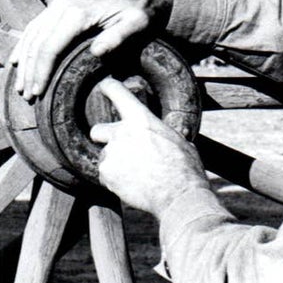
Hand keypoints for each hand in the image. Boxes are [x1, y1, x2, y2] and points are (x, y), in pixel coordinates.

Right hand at [10, 0, 173, 100]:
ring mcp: (59, 4)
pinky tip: (17, 59)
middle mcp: (63, 6)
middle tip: (26, 96)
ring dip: (23, 61)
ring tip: (19, 85)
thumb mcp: (136, 23)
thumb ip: (118, 36)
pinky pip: (36, 26)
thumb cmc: (140, 11)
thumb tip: (96, 52)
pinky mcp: (60, 6)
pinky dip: (24, 44)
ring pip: (32, 34)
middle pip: (36, 43)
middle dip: (29, 71)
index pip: (50, 47)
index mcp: (78, 13)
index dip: (41, 71)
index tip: (38, 92)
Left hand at [88, 77, 210, 218]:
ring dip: (115, 164)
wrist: (179, 196)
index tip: (104, 87)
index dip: (109, 88)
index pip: (118, 93)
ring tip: (137, 175)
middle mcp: (121, 133)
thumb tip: (181, 131)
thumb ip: (168, 135)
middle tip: (117, 147)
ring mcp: (111, 154)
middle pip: (97, 130)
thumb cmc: (185, 168)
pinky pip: (105, 176)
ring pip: (105, 157)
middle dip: (103, 137)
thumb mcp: (181, 143)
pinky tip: (133, 186)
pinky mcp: (106, 174)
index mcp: (141, 119)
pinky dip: (115, 181)